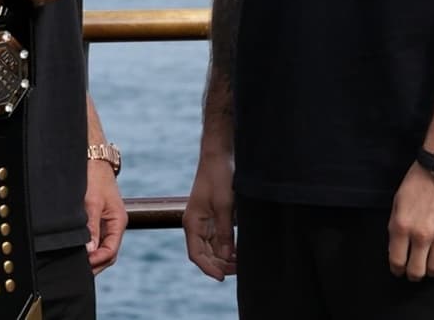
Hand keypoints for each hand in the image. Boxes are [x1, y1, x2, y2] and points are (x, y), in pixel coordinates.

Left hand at [85, 157, 126, 274]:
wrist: (93, 158)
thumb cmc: (95, 177)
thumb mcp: (92, 202)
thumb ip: (92, 228)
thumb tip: (90, 252)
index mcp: (118, 221)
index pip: (111, 251)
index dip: (97, 261)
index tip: (82, 264)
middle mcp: (115, 224)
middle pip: (108, 253)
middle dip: (94, 264)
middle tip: (76, 270)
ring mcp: (107, 222)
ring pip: (101, 247)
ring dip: (91, 257)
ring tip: (75, 262)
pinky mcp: (99, 218)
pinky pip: (96, 239)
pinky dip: (88, 247)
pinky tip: (76, 249)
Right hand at [182, 152, 236, 280]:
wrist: (219, 155)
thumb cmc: (218, 176)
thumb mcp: (223, 204)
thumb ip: (224, 231)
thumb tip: (226, 256)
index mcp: (192, 223)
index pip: (196, 255)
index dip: (208, 268)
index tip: (222, 277)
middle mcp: (196, 225)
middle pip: (205, 255)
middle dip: (220, 265)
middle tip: (239, 270)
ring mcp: (205, 222)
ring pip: (213, 249)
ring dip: (225, 258)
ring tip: (241, 263)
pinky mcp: (214, 217)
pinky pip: (219, 239)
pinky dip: (228, 247)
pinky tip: (239, 252)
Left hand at [388, 162, 433, 279]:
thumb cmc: (418, 180)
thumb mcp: (398, 200)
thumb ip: (397, 224)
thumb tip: (397, 245)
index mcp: (401, 225)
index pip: (397, 260)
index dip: (397, 269)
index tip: (398, 270)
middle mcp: (421, 234)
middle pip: (417, 271)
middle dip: (413, 274)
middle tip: (414, 271)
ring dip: (432, 270)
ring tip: (430, 264)